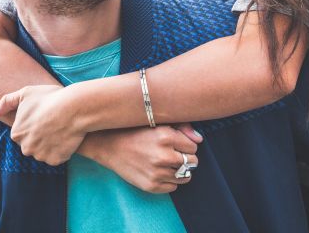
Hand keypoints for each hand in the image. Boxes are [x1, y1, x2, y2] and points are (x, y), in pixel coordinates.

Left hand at [0, 84, 82, 164]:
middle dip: (39, 137)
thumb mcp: (25, 93)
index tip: (42, 116)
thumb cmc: (50, 98)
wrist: (74, 108)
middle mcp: (26, 147)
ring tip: (61, 129)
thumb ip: (6, 102)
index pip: (21, 133)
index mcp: (16, 133)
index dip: (32, 124)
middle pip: (31, 145)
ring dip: (50, 144)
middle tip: (52, 123)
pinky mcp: (55, 160)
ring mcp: (41, 156)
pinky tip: (66, 137)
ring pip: (44, 152)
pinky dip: (61, 150)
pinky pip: (57, 157)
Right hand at [84, 124, 201, 192]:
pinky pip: (173, 187)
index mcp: (166, 137)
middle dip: (185, 158)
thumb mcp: (157, 122)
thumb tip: (199, 139)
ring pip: (185, 177)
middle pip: (192, 162)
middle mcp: (164, 156)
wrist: (109, 145)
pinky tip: (158, 171)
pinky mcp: (151, 186)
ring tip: (166, 163)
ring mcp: (157, 173)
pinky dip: (169, 181)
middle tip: (172, 153)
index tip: (177, 143)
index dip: (186, 144)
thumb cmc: (135, 131)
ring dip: (179, 170)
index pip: (194, 147)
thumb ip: (182, 127)